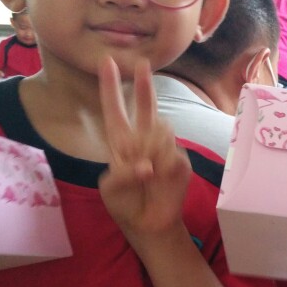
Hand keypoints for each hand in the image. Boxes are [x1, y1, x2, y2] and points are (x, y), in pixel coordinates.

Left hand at [98, 56, 189, 239]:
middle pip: (146, 107)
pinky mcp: (180, 161)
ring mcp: (164, 149)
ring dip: (150, 149)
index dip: (110, 87)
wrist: (150, 223)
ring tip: (146, 175)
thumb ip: (122, 174)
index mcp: (120, 143)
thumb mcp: (111, 190)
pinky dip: (163, 166)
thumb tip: (146, 166)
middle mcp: (143, 140)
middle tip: (142, 63)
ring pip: (161, 131)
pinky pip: (172, 153)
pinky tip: (160, 179)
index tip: (106, 62)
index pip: (114, 110)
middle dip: (144, 85)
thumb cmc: (125, 204)